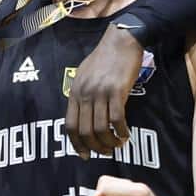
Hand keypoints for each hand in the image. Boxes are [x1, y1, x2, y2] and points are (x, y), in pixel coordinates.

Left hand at [66, 24, 142, 156]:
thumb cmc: (105, 58)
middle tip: (105, 152)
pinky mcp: (117, 90)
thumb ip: (82, 94)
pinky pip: (117, 119)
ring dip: (109, 142)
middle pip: (85, 131)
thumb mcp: (84, 75)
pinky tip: (126, 135)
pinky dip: (121, 131)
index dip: (76, 144)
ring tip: (118, 145)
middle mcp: (85, 94)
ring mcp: (100, 92)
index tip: (85, 155)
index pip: (69, 125)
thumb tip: (83, 115)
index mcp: (75, 92)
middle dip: (95, 147)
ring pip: (100, 128)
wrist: (121, 40)